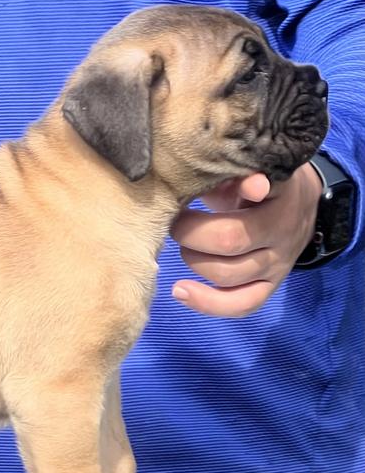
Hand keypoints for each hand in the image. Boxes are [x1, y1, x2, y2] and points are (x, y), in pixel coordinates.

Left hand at [169, 163, 321, 317]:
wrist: (296, 202)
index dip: (241, 188)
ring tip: (182, 246)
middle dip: (189, 233)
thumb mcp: (243, 168)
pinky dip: (208, 304)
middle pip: (230, 241)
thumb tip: (206, 179)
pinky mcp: (271, 285)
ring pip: (229, 275)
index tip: (211, 187)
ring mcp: (279, 263)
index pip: (261, 190)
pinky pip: (243, 304)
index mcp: (279, 194)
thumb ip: (225, 172)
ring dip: (193, 261)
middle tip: (174, 222)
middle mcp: (283, 232)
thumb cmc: (253, 181)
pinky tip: (180, 291)